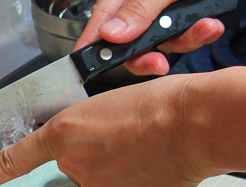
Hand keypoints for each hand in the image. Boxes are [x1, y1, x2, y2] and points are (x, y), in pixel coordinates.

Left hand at [0, 73, 214, 186]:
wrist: (195, 124)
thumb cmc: (156, 106)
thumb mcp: (102, 108)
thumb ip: (80, 138)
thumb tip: (86, 161)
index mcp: (63, 134)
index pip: (8, 161)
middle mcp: (73, 167)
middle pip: (75, 174)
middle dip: (96, 164)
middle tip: (128, 146)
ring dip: (120, 178)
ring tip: (147, 156)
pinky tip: (155, 175)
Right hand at [74, 0, 224, 75]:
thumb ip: (137, 7)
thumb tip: (112, 33)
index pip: (100, 25)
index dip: (93, 47)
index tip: (91, 65)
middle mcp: (139, 7)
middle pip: (129, 44)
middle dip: (145, 57)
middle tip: (156, 63)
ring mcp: (162, 14)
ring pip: (163, 43)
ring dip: (185, 41)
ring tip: (204, 28)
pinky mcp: (185, 16)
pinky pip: (187, 35)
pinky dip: (200, 33)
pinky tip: (209, 25)